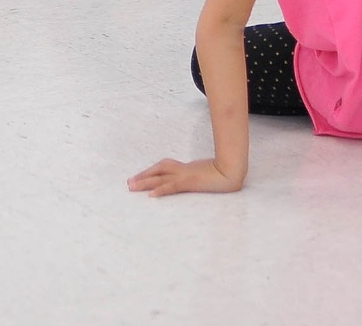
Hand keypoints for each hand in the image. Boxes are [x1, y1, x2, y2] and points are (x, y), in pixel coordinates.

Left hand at [127, 157, 242, 197]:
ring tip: (131, 187)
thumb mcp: (207, 174)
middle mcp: (183, 170)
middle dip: (143, 176)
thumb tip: (194, 179)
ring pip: (160, 177)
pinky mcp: (190, 182)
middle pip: (158, 170)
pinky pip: (172, 186)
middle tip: (129, 183)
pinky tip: (151, 195)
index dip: (152, 171)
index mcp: (187, 168)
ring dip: (145, 182)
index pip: (165, 167)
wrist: (232, 171)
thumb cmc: (223, 172)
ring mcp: (186, 175)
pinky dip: (161, 189)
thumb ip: (198, 176)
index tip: (140, 176)